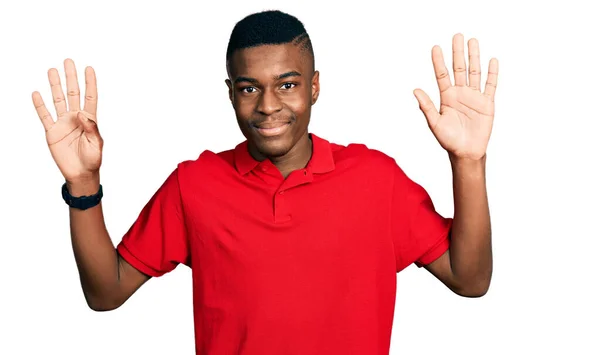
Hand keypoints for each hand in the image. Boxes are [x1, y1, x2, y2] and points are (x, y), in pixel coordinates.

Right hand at [32, 59, 102, 184]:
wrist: (80, 173)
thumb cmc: (92, 159)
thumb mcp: (96, 144)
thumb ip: (91, 128)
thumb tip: (82, 113)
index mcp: (89, 120)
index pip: (90, 97)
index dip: (90, 83)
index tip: (89, 68)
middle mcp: (76, 118)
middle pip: (72, 93)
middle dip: (70, 77)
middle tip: (68, 61)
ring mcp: (63, 123)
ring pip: (58, 100)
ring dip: (55, 86)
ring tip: (52, 71)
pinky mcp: (52, 132)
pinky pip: (45, 116)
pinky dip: (40, 105)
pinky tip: (37, 93)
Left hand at [414, 34, 498, 160]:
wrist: (466, 152)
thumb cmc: (448, 140)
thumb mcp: (435, 123)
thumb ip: (426, 106)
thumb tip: (415, 90)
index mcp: (446, 97)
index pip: (442, 75)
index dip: (438, 61)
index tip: (435, 48)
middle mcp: (460, 93)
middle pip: (459, 68)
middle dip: (458, 52)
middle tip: (457, 36)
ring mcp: (474, 97)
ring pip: (474, 73)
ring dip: (474, 57)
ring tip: (473, 41)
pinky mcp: (487, 103)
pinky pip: (490, 86)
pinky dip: (492, 74)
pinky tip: (492, 61)